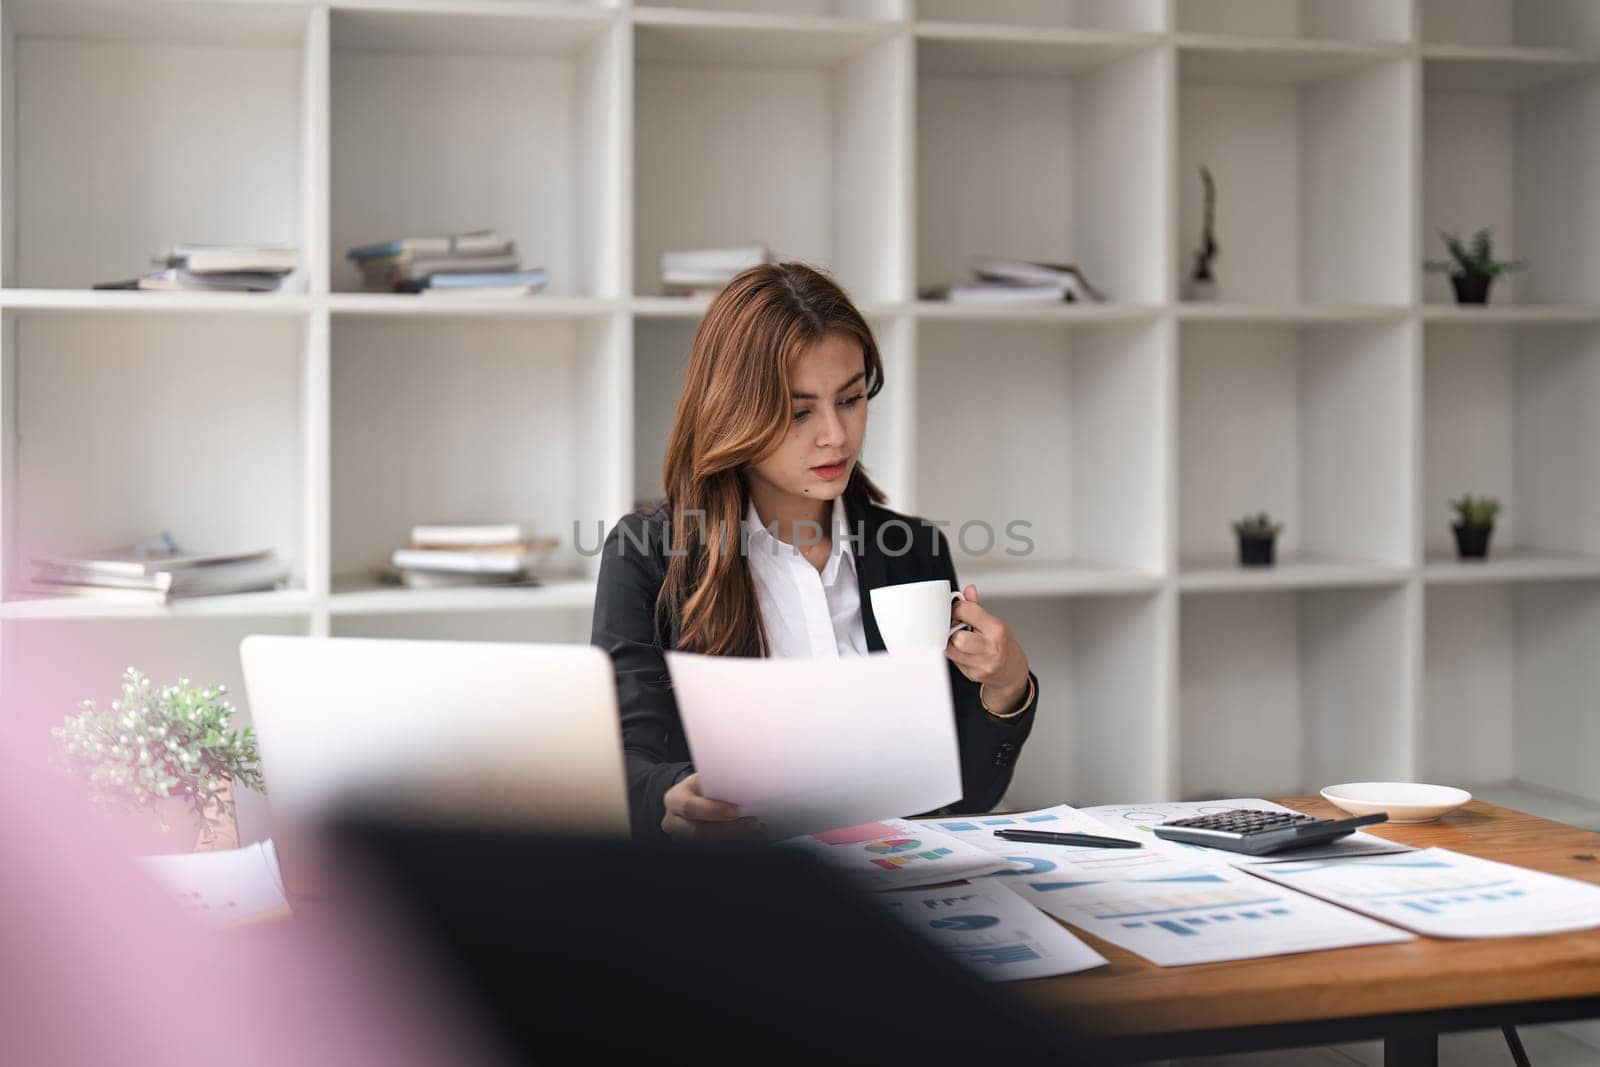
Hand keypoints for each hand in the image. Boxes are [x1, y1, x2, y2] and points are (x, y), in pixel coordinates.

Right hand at [661, 772, 764, 842]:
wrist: (687, 800)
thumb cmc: (699, 788)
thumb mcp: (702, 779)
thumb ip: (717, 782)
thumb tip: (745, 782)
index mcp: (675, 800)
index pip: (690, 807)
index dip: (713, 811)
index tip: (737, 810)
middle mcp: (674, 822)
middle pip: (700, 832)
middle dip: (730, 829)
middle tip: (754, 823)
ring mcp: (682, 838)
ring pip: (708, 844)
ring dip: (735, 838)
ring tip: (757, 830)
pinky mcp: (694, 847)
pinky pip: (714, 848)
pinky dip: (735, 843)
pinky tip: (751, 838)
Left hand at [947, 584, 1030, 713]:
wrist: (1012, 671)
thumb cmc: (1003, 645)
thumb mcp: (994, 623)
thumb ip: (977, 607)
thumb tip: (968, 590)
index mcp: (996, 630)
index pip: (968, 612)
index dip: (957, 608)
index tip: (957, 610)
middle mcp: (990, 648)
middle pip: (958, 638)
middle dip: (953, 630)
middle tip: (956, 627)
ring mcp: (981, 664)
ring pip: (951, 650)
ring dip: (950, 642)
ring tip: (958, 638)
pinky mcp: (972, 675)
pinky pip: (953, 661)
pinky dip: (954, 654)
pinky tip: (962, 651)